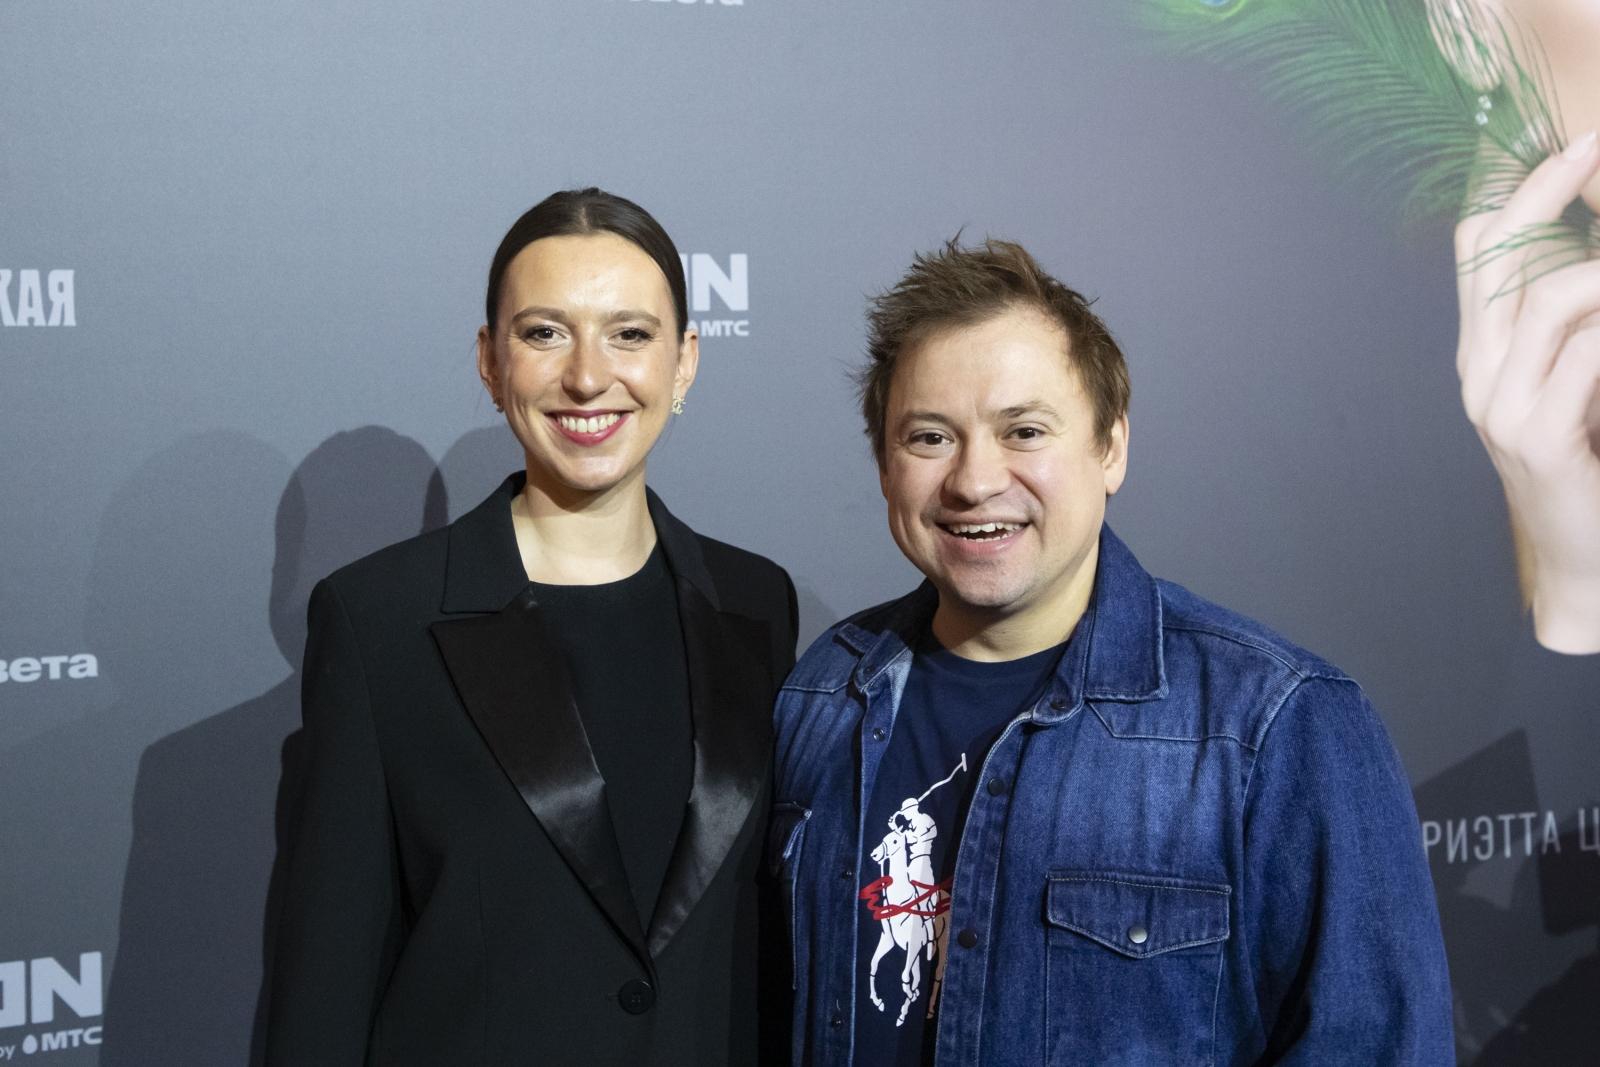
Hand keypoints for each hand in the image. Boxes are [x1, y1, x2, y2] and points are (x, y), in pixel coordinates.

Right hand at [1455, 131, 1599, 653]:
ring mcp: (1499, 405)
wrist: (1581, 563)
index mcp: (1480, 353)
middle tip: (1594, 149)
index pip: (1473, 251)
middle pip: (1497, 257)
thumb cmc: (1588, 466)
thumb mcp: (1571, 383)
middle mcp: (1477, 372)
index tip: (1569, 145)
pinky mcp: (1535, 434)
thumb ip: (1569, 329)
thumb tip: (1590, 261)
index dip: (1516, 189)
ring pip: (1546, 297)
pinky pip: (1584, 354)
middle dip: (1549, 192)